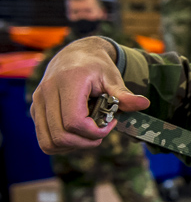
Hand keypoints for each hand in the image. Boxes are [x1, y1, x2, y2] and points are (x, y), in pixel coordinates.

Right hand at [30, 36, 151, 153]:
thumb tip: (144, 104)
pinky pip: (45, 140)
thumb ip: (124, 94)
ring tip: (90, 135)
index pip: (75, 121)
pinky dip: (62, 145)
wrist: (75, 55)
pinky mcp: (35, 111)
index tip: (111, 123)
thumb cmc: (96, 67)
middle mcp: (46, 93)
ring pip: (49, 142)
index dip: (95, 131)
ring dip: (73, 146)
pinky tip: (78, 135)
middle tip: (102, 133)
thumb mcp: (112, 77)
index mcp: (67, 82)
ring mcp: (37, 103)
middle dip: (86, 142)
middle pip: (61, 136)